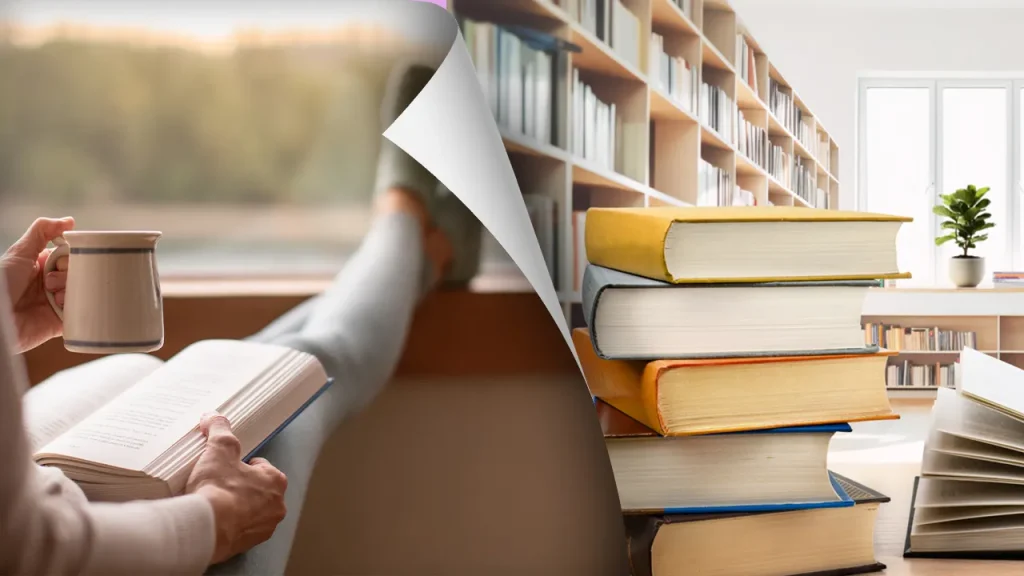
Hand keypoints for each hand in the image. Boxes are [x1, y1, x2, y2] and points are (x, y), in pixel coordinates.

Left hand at [1, 217, 74, 352]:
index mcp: (43, 266)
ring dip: (70, 291)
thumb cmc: (3, 283)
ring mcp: (58, 303)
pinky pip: (82, 312)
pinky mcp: (63, 322)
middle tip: (50, 283)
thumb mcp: (20, 251)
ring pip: (82, 291)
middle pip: (79, 273)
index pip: (70, 256)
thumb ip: (42, 230)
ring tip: (54, 298)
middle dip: (67, 275)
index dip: (70, 257)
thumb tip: (70, 221)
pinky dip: (77, 307)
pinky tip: (62, 307)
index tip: (59, 262)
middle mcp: (52, 283)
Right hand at [186, 413, 287, 564]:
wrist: (206, 527)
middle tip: (219, 485)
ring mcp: (264, 527)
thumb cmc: (218, 488)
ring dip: (236, 508)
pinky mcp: (248, 544)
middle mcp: (276, 505)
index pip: (261, 467)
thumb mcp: (219, 449)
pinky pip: (240, 530)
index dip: (242, 465)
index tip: (227, 468)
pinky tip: (214, 520)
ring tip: (214, 503)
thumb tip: (213, 417)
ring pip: (250, 512)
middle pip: (257, 490)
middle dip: (240, 487)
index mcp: (275, 481)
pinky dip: (230, 526)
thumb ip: (219, 429)